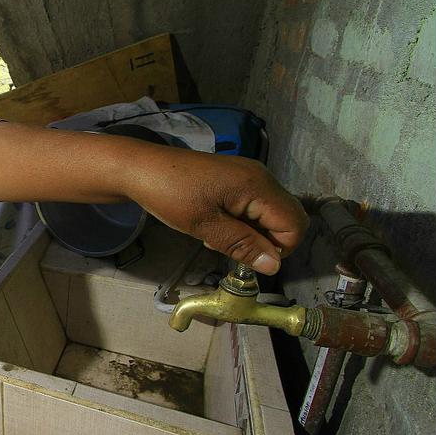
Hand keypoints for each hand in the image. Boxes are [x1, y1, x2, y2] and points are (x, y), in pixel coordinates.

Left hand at [125, 147, 307, 274]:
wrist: (141, 169)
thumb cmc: (170, 195)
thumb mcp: (205, 227)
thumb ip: (243, 245)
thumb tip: (275, 265)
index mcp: (258, 185)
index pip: (294, 224)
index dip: (279, 248)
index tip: (247, 257)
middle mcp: (261, 176)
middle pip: (287, 218)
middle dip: (267, 241)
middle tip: (231, 247)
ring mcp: (249, 175)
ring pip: (270, 214)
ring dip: (251, 233)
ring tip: (216, 236)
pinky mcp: (236, 178)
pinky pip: (254, 205)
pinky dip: (242, 221)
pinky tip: (215, 225)